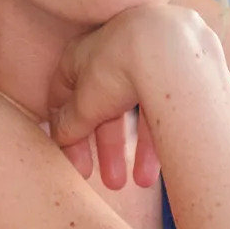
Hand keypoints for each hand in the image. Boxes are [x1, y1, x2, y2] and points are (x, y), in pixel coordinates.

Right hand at [47, 5, 223, 189]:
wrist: (169, 44)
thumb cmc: (117, 66)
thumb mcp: (86, 102)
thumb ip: (71, 123)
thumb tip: (60, 137)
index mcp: (78, 56)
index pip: (62, 95)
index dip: (62, 129)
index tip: (68, 160)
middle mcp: (108, 56)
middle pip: (99, 108)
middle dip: (102, 149)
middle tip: (108, 182)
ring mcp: (138, 61)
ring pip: (130, 112)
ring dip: (130, 150)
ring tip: (136, 184)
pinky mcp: (167, 72)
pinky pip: (156, 109)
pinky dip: (154, 139)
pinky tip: (154, 169)